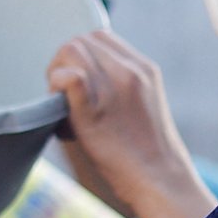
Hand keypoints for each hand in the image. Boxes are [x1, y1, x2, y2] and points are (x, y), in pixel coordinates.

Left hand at [48, 32, 215, 217]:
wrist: (160, 180)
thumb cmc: (149, 153)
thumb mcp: (145, 104)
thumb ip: (121, 85)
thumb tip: (84, 78)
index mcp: (144, 68)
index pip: (99, 37)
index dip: (81, 56)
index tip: (78, 82)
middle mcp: (130, 70)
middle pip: (80, 41)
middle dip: (64, 63)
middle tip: (65, 97)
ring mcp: (113, 88)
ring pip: (70, 52)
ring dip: (57, 76)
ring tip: (66, 107)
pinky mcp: (94, 110)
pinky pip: (68, 77)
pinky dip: (57, 88)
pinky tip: (64, 113)